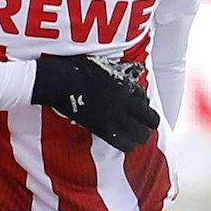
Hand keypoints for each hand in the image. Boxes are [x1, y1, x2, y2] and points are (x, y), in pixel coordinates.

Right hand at [31, 55, 159, 152]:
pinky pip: (122, 143)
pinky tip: (125, 145)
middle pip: (150, 119)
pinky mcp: (102, 128)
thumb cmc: (76, 69)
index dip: (144, 103)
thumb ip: (115, 73)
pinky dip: (127, 145)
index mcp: (125, 85)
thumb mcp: (102, 65)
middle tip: (145, 125)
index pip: (145, 98)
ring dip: (140, 136)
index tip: (139, 106)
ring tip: (136, 137)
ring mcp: (114, 116)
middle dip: (150, 123)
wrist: (60, 81)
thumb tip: (125, 73)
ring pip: (140, 134)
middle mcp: (124, 102)